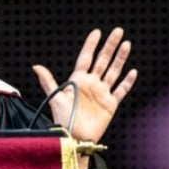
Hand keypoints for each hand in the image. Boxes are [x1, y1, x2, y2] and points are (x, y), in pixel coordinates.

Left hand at [32, 27, 136, 144]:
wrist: (75, 137)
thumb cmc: (63, 119)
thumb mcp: (55, 97)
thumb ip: (47, 81)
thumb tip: (36, 66)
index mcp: (78, 80)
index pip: (86, 57)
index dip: (91, 45)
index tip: (97, 32)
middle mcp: (91, 84)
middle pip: (103, 60)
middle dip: (110, 45)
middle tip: (118, 31)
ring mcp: (101, 93)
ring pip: (114, 71)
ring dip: (120, 58)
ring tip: (127, 44)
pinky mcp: (110, 104)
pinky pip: (121, 90)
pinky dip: (127, 81)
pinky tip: (133, 71)